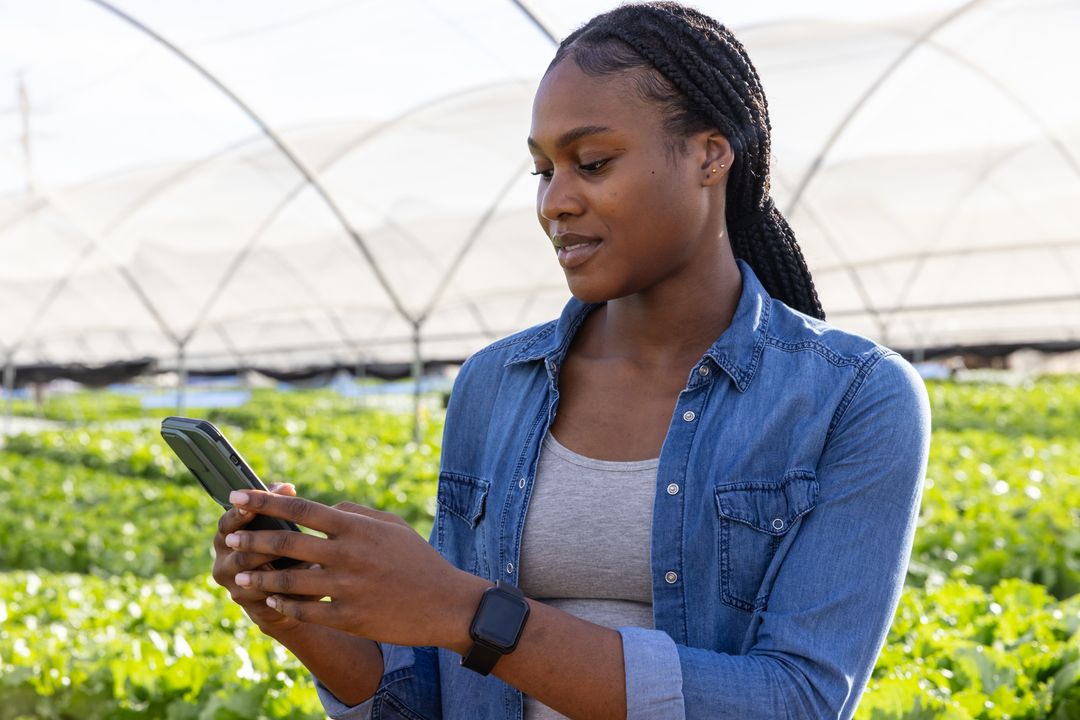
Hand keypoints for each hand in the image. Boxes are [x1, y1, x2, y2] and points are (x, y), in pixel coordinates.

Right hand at [212, 482, 312, 632]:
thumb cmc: (283, 548)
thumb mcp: (279, 526)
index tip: (249, 505)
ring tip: (303, 558)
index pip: (226, 523)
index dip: (237, 514)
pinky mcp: (250, 605)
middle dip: (258, 542)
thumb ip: (278, 506)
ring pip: (248, 574)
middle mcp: (223, 561)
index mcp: (227, 536)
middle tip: (283, 537)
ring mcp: (234, 585)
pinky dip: (286, 587)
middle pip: (236, 550)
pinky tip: (308, 581)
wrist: (285, 592)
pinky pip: (264, 596)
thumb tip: (287, 487)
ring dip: (275, 565)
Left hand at [224, 490, 488, 650]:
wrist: (445, 603)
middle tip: (230, 539)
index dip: (265, 502)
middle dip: (252, 540)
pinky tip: (272, 601)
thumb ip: (355, 514)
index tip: (237, 495)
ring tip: (240, 577)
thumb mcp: (391, 526)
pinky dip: (284, 605)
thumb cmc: (417, 559)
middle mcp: (348, 554)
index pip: (301, 509)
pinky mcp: (349, 617)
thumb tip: (325, 509)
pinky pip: (305, 611)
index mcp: (356, 527)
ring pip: (289, 582)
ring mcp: (347, 588)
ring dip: (259, 579)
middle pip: (287, 543)